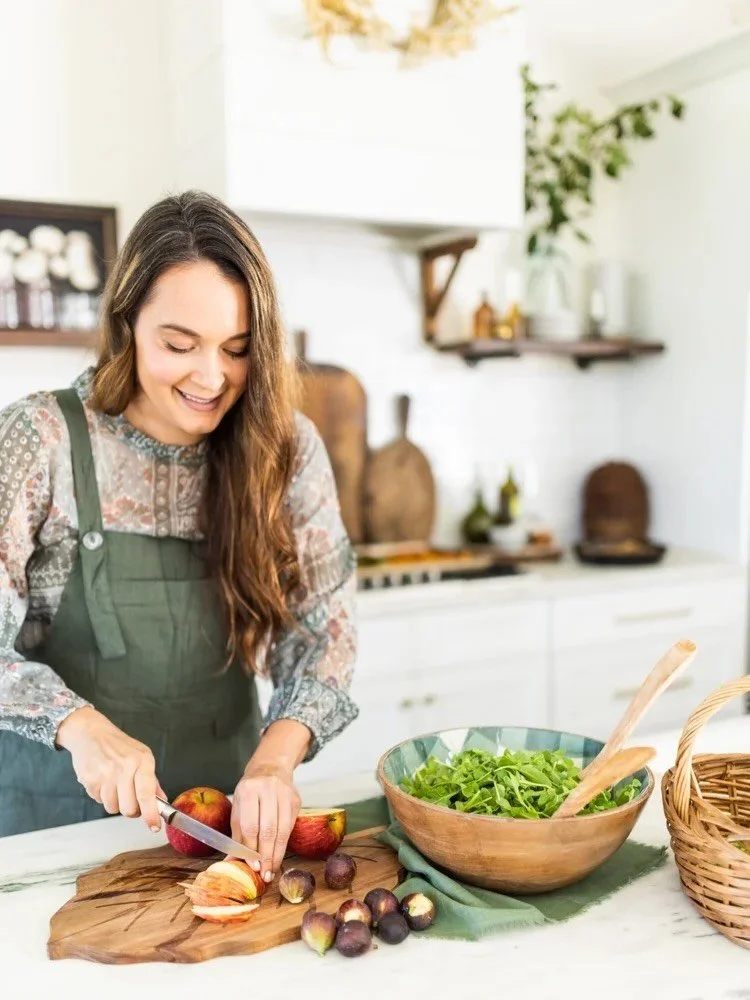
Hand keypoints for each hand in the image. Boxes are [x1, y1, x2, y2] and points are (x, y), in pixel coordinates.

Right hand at [55, 706, 163, 831]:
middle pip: (129, 808)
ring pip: (113, 808)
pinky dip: (101, 796)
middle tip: (129, 798)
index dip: (150, 813)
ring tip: (114, 785)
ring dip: (114, 802)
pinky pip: (99, 801)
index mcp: (142, 761)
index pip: (147, 794)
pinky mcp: (90, 779)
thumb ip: (152, 782)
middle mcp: (125, 767)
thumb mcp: (142, 757)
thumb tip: (162, 803)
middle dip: (130, 810)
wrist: (92, 733)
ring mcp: (106, 774)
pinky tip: (102, 780)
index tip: (154, 827)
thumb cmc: (120, 746)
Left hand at [231, 762, 301, 883]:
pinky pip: (291, 826)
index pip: (251, 825)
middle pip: (269, 829)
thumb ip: (237, 835)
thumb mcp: (238, 808)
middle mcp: (269, 789)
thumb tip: (232, 862)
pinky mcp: (296, 799)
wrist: (270, 768)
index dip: (252, 848)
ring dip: (278, 854)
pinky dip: (284, 843)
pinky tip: (279, 855)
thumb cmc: (250, 792)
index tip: (252, 867)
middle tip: (265, 875)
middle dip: (267, 856)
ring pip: (283, 830)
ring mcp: (285, 793)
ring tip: (272, 870)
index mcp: (249, 790)